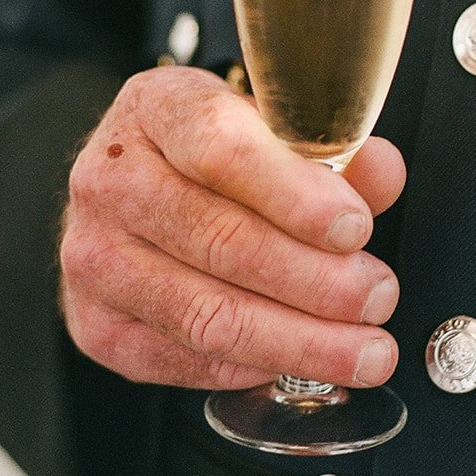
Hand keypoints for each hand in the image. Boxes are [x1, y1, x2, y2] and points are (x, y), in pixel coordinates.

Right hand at [59, 67, 405, 390]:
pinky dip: (253, 367)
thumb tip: (382, 173)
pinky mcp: (96, 324)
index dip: (295, 195)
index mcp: (156, 108)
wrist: (134, 190)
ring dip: (298, 340)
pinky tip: (300, 360)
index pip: (221, 148)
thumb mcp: (272, 127)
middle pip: (220, 240)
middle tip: (377, 296)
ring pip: (205, 314)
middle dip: (316, 281)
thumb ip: (332, 151)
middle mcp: (110, 179)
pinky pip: (185, 360)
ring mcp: (93, 256)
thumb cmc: (215, 156)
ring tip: (364, 349)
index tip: (356, 228)